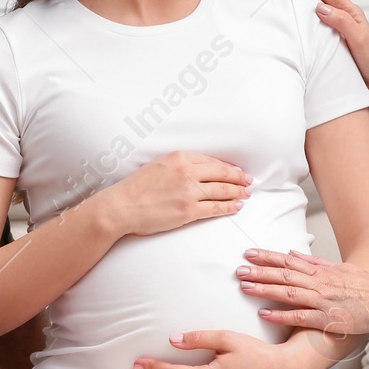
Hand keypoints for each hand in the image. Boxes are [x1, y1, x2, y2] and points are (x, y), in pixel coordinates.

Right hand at [98, 151, 251, 237]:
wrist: (120, 207)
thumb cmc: (135, 188)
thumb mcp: (158, 166)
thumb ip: (179, 166)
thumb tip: (200, 171)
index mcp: (179, 157)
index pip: (212, 161)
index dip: (228, 167)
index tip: (237, 171)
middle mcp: (186, 172)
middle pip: (222, 174)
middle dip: (238, 178)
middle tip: (248, 182)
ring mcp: (188, 191)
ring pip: (222, 191)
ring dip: (237, 193)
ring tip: (246, 195)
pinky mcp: (187, 210)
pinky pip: (215, 208)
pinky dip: (228, 207)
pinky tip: (236, 206)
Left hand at [237, 248, 368, 334]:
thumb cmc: (366, 286)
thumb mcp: (341, 268)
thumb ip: (316, 262)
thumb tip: (294, 253)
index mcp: (322, 271)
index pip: (289, 261)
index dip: (268, 257)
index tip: (250, 253)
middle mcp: (320, 283)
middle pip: (284, 275)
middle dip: (260, 271)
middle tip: (239, 270)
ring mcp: (323, 301)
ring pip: (289, 293)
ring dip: (266, 289)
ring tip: (246, 287)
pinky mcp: (327, 319)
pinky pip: (300, 317)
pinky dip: (281, 315)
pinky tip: (265, 314)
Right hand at [276, 0, 368, 82]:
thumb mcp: (360, 40)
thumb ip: (342, 22)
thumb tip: (321, 7)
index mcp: (350, 12)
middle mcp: (342, 16)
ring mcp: (335, 26)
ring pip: (314, 5)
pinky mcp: (328, 38)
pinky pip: (313, 21)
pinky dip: (301, 13)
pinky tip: (292, 13)